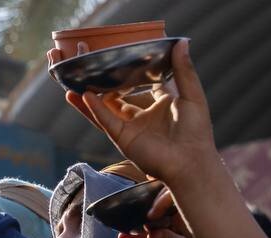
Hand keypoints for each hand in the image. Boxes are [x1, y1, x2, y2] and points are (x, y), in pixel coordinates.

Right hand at [79, 40, 218, 189]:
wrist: (190, 162)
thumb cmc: (196, 132)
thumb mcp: (192, 95)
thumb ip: (184, 70)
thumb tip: (181, 42)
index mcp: (162, 104)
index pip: (143, 83)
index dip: (132, 71)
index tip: (121, 55)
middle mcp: (145, 115)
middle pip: (119, 96)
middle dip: (105, 82)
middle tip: (91, 65)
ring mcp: (132, 128)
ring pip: (106, 108)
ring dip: (90, 96)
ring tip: (74, 79)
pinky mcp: (124, 139)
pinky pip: (106, 121)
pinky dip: (95, 109)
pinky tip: (84, 96)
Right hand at [119, 187, 215, 237]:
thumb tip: (153, 235)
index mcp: (197, 216)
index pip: (177, 197)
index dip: (161, 202)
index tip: (149, 216)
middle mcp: (189, 220)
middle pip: (162, 210)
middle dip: (144, 217)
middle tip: (130, 226)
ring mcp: (181, 232)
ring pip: (157, 226)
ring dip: (140, 233)